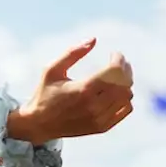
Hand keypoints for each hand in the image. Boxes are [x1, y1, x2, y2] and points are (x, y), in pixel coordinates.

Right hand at [10, 38, 134, 145]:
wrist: (38, 125)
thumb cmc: (44, 94)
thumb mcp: (52, 70)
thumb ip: (72, 53)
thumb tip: (93, 39)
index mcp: (82, 89)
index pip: (115, 70)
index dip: (118, 59)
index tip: (114, 54)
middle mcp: (93, 105)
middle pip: (124, 82)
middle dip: (125, 69)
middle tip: (118, 63)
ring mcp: (99, 118)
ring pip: (127, 96)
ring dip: (125, 83)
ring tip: (116, 77)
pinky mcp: (101, 127)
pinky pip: (125, 110)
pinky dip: (125, 99)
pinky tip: (115, 93)